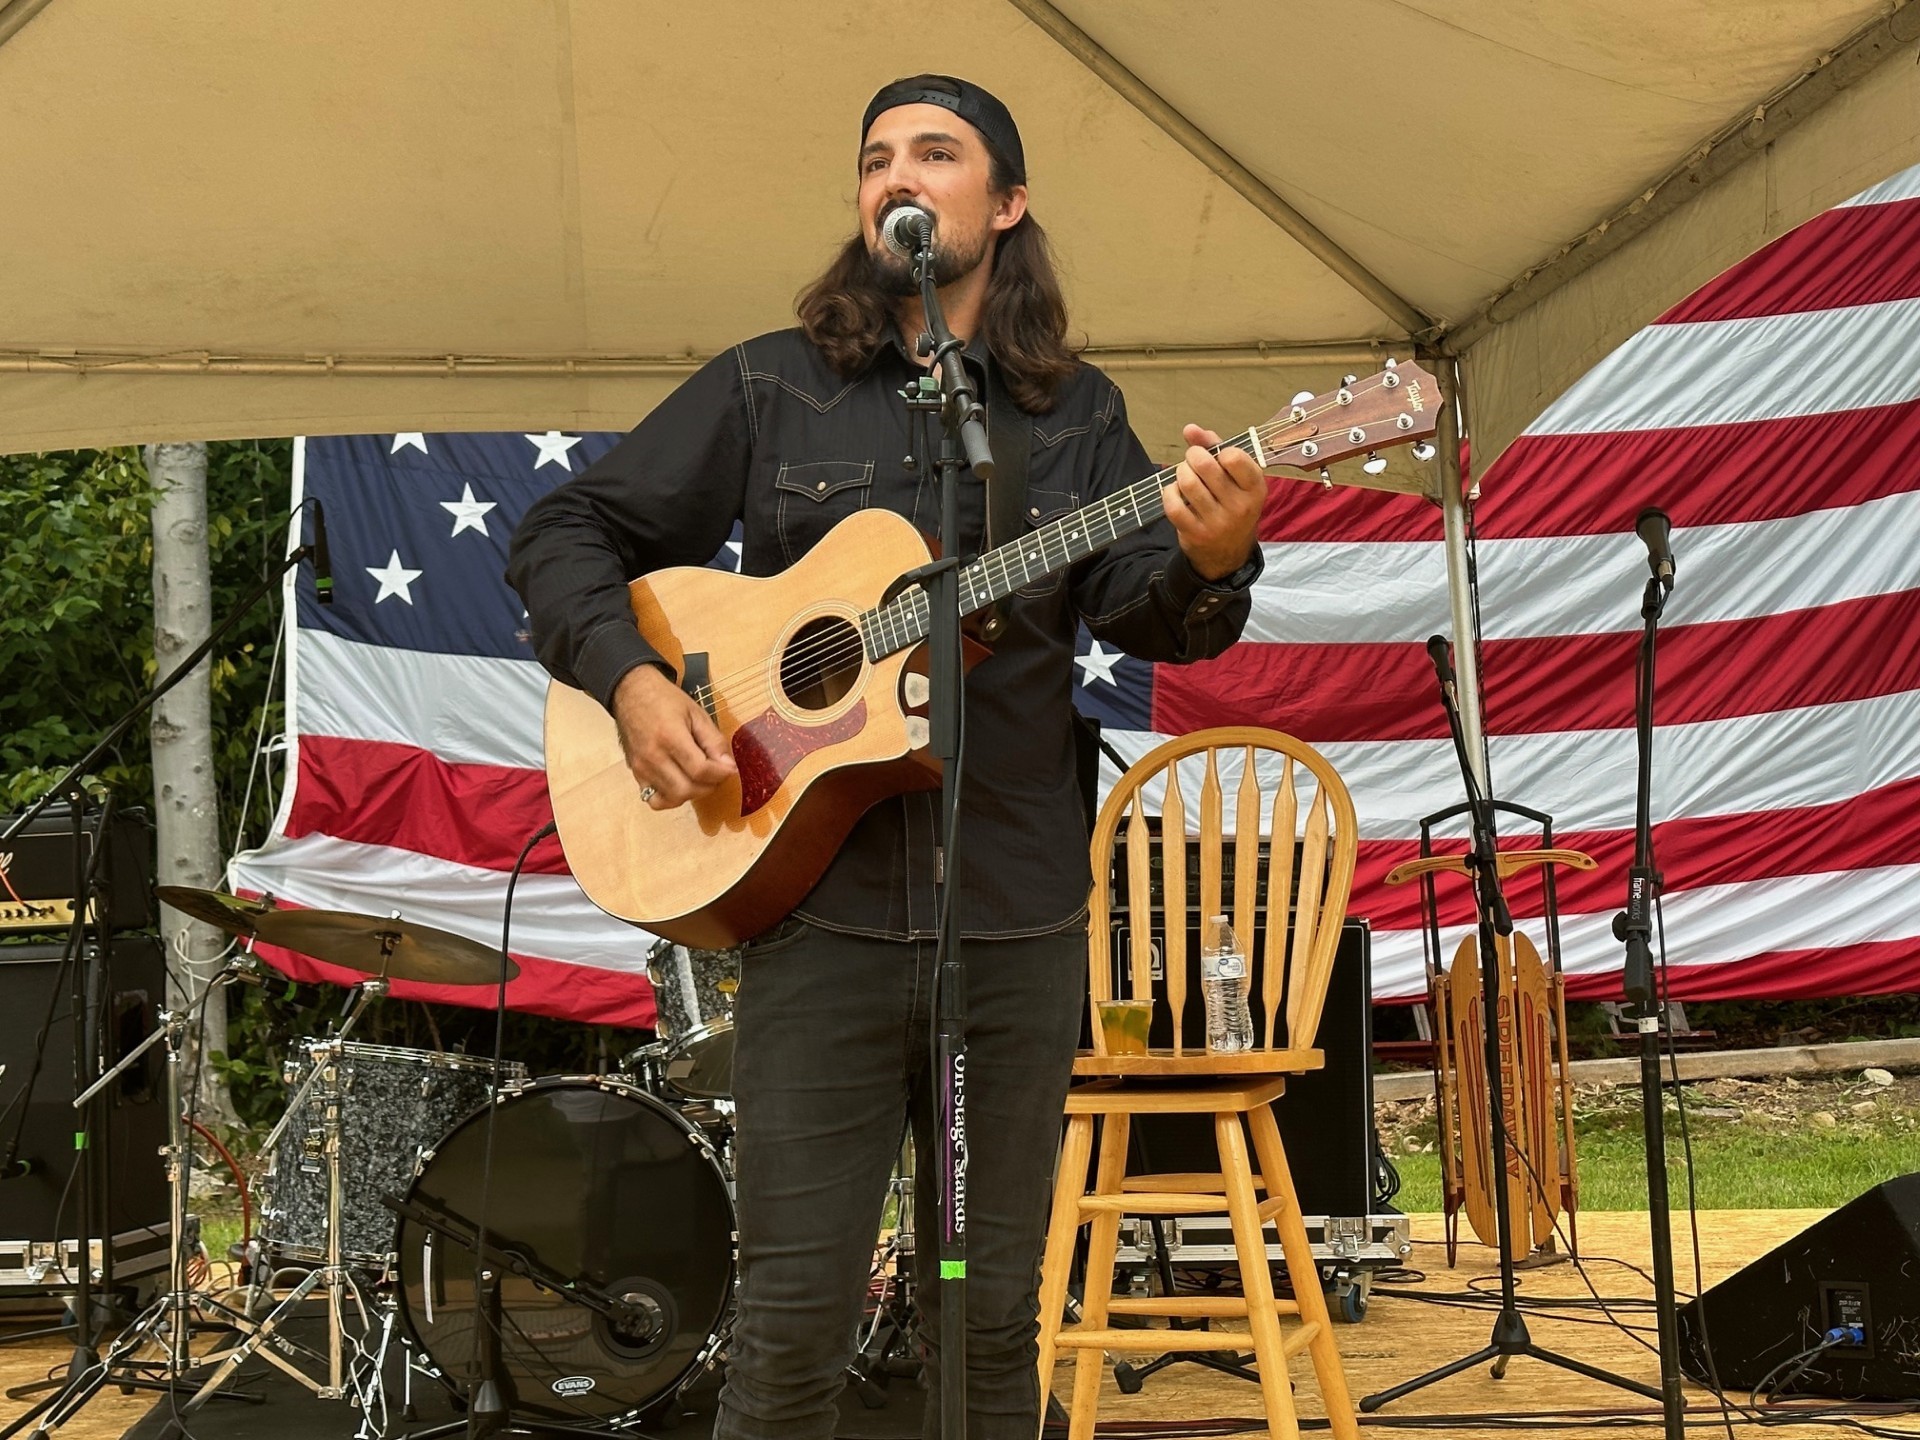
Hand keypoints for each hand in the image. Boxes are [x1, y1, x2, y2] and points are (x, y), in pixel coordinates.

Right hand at [610, 665, 735, 809]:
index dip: (720, 774)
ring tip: (701, 778)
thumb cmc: (666, 700)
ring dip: (693, 794)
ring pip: (673, 799)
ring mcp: (642, 768)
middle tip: (717, 773)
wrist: (632, 693)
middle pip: (687, 789)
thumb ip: (714, 741)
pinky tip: (680, 783)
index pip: (700, 770)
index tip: (730, 769)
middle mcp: (653, 756)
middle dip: (709, 786)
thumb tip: (729, 766)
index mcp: (670, 737)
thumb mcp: (696, 713)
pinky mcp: (636, 774)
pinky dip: (672, 798)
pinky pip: (656, 800)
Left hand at [1164, 424, 1266, 580]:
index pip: (1234, 457)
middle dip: (1193, 456)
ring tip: (1184, 474)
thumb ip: (1216, 447)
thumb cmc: (1231, 503)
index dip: (1220, 450)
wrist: (1228, 552)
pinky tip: (1175, 492)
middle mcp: (1240, 507)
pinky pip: (1173, 504)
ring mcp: (1217, 523)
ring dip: (1180, 472)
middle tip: (1193, 460)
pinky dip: (1169, 492)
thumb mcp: (1235, 478)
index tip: (1218, 456)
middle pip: (1205, 466)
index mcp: (1255, 489)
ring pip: (1187, 483)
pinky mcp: (1195, 534)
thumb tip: (1190, 429)